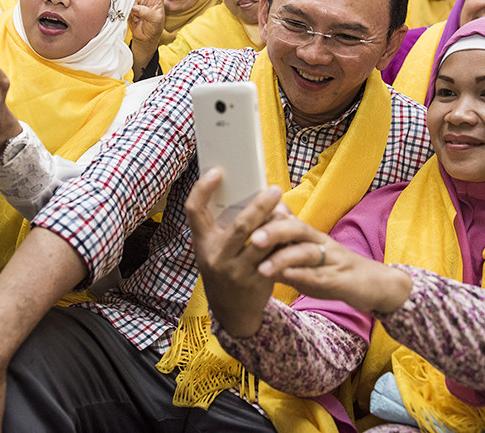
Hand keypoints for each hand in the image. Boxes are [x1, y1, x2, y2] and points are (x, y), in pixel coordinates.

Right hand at [129, 0, 170, 75]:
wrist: (145, 37)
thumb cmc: (154, 27)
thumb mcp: (156, 19)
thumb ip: (146, 12)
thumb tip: (135, 7)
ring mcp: (137, 2)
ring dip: (133, 0)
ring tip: (137, 12)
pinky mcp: (129, 8)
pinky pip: (126, 5)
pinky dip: (128, 9)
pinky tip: (131, 14)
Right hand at [185, 169, 285, 336]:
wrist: (232, 312)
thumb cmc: (224, 270)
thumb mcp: (214, 250)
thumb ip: (223, 228)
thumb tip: (247, 193)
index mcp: (202, 243)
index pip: (194, 211)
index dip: (202, 189)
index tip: (217, 172)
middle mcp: (215, 256)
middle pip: (240, 225)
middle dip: (259, 205)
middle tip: (274, 190)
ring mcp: (236, 271)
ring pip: (261, 240)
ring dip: (276, 222)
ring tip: (285, 209)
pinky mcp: (256, 280)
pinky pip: (273, 255)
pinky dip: (282, 240)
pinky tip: (290, 230)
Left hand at [251, 219, 411, 313]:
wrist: (374, 283)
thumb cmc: (332, 268)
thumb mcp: (306, 256)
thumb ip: (283, 245)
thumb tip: (256, 231)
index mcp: (308, 235)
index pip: (285, 219)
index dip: (264, 217)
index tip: (239, 218)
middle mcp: (320, 242)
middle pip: (296, 229)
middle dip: (273, 232)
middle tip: (251, 239)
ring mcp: (332, 260)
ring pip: (308, 253)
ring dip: (284, 258)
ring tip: (262, 267)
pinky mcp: (342, 279)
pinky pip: (321, 277)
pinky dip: (304, 278)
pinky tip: (288, 280)